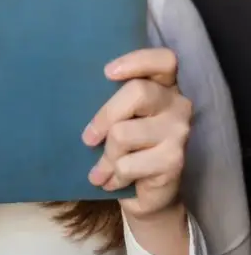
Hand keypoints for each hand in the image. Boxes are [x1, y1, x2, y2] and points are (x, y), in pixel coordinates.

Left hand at [82, 48, 192, 219]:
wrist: (145, 195)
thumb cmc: (126, 147)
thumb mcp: (118, 118)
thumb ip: (111, 100)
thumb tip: (74, 91)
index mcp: (164, 86)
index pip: (164, 60)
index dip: (138, 60)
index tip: (107, 72)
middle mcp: (178, 104)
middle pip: (138, 92)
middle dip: (104, 117)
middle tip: (88, 139)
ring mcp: (179, 132)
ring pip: (124, 133)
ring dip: (105, 157)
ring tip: (100, 170)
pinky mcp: (174, 161)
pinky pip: (127, 164)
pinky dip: (112, 175)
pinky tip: (112, 181)